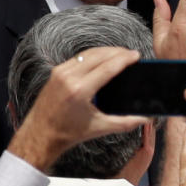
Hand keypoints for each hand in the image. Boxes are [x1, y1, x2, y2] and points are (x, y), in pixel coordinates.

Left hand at [8, 47, 145, 171]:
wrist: (41, 133)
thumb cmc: (67, 132)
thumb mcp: (100, 128)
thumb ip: (125, 122)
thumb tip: (144, 119)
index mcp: (80, 90)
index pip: (107, 67)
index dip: (124, 59)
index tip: (136, 56)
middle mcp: (68, 77)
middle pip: (98, 55)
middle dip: (117, 52)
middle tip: (131, 54)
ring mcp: (60, 72)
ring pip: (88, 54)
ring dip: (105, 51)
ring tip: (120, 54)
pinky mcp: (56, 72)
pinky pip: (78, 58)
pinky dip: (93, 55)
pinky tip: (102, 59)